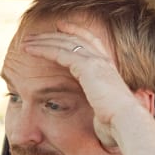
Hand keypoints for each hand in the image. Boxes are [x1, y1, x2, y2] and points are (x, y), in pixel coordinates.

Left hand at [22, 20, 152, 147]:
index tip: (62, 28)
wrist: (127, 122)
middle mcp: (103, 61)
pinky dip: (43, 49)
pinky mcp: (86, 66)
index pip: (91, 43)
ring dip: (44, 40)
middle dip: (55, 35)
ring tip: (27, 41)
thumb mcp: (107, 114)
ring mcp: (95, 62)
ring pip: (65, 43)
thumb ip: (102, 112)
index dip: (77, 33)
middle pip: (76, 39)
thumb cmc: (119, 126)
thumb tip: (101, 123)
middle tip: (37, 34)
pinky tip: (30, 49)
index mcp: (109, 70)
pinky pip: (59, 52)